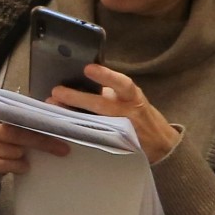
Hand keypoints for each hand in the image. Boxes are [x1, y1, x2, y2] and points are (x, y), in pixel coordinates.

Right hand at [0, 106, 71, 197]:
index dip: (36, 120)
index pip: (15, 113)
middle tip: (62, 149)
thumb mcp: (6, 133)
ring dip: (24, 158)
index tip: (56, 126)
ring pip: (14, 150)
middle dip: (41, 141)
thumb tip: (54, 115)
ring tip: (23, 160)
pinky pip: (8, 164)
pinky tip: (20, 167)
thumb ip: (23, 123)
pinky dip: (18, 167)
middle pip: (16, 132)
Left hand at [52, 63, 178, 163]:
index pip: (122, 84)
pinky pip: (95, 140)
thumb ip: (109, 91)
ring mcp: (121, 131)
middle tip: (56, 91)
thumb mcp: (129, 98)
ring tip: (54, 108)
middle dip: (78, 99)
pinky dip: (78, 134)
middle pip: (103, 106)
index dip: (106, 76)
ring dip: (71, 116)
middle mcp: (128, 113)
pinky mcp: (115, 145)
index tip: (87, 68)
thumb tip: (79, 80)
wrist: (160, 142)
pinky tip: (60, 129)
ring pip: (95, 124)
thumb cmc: (139, 114)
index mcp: (132, 96)